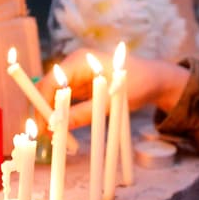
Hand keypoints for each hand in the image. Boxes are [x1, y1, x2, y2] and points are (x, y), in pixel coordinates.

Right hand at [43, 49, 190, 129]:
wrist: (155, 80)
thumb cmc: (138, 84)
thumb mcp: (111, 101)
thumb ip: (84, 112)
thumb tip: (58, 125)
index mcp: (79, 61)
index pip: (50, 82)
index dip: (43, 104)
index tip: (43, 126)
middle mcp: (74, 66)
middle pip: (48, 90)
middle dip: (45, 112)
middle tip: (46, 137)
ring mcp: (77, 76)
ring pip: (55, 97)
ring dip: (53, 116)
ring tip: (55, 138)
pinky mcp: (82, 86)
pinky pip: (65, 101)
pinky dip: (63, 115)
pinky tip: (64, 131)